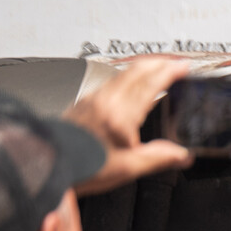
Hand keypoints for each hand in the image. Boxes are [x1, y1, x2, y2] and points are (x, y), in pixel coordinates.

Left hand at [65, 57, 193, 195]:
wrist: (46, 166)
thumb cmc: (82, 167)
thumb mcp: (127, 168)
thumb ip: (158, 158)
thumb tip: (182, 155)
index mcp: (121, 114)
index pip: (152, 82)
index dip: (171, 71)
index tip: (184, 67)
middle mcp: (106, 101)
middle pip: (137, 69)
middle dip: (160, 62)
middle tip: (175, 63)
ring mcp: (93, 99)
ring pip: (123, 73)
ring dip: (144, 67)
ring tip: (156, 70)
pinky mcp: (83, 103)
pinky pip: (111, 81)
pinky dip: (128, 76)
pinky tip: (129, 87)